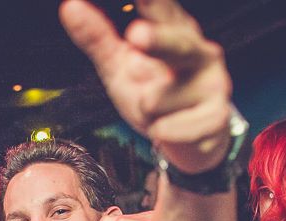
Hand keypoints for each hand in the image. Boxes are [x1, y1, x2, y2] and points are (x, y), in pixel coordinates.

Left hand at [60, 0, 231, 172]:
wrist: (192, 141)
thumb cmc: (156, 96)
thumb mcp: (120, 66)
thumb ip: (98, 38)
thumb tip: (69, 6)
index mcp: (175, 30)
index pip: (160, 6)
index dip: (151, 0)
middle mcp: (199, 51)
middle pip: (176, 44)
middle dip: (158, 41)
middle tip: (135, 35)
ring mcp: (212, 83)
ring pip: (158, 101)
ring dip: (147, 112)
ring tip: (159, 112)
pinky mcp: (216, 116)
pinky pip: (171, 129)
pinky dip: (161, 133)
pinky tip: (169, 129)